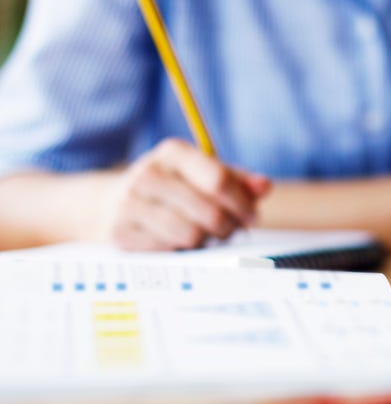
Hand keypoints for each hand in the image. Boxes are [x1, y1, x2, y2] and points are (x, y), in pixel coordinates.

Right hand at [106, 138, 270, 250]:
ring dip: (207, 240)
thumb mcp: (203, 176)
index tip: (251, 216)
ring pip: (192, 234)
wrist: (112, 205)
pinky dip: (183, 250)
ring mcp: (130, 203)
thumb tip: (265, 186)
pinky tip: (181, 242)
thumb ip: (238, 180)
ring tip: (206, 235)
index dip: (242, 203)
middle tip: (230, 230)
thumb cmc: (174, 189)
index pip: (219, 180)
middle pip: (209, 211)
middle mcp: (148, 173)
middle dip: (228, 226)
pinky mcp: (121, 233)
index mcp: (173, 153)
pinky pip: (170, 250)